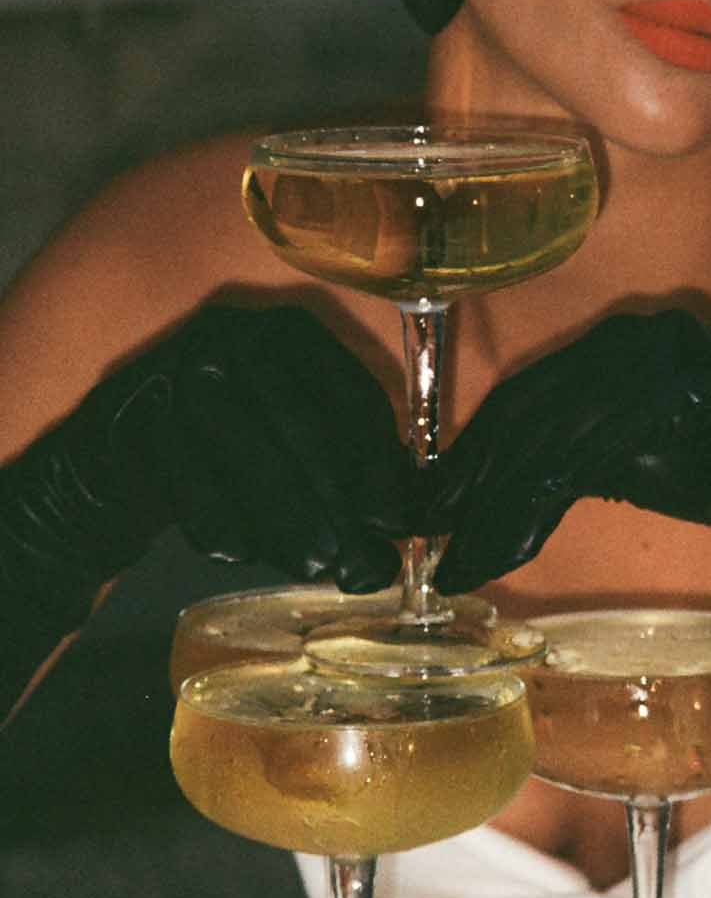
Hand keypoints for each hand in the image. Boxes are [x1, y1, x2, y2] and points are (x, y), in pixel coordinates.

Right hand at [4, 301, 410, 604]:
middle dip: (335, 502)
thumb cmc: (233, 449)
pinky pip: (190, 481)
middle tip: (356, 562)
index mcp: (293, 333)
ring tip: (313, 564)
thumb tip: (401, 523)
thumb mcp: (295, 436)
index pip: (353, 397)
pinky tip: (242, 553)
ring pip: (248, 455)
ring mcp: (180, 371)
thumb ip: (351, 468)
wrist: (121, 454)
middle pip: (302, 428)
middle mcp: (236, 337)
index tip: (394, 521)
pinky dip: (221, 524)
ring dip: (286, 520)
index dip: (380, 466)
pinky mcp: (136, 418)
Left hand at [429, 307, 710, 591]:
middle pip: (522, 409)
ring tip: (459, 559)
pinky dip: (532, 508)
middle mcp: (629, 338)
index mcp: (618, 345)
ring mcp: (652, 359)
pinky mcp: (672, 391)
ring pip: (542, 435)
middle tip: (430, 541)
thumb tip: (507, 496)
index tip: (435, 509)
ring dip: (491, 506)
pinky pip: (580, 455)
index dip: (471, 454)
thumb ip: (584, 458)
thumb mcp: (646, 460)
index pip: (525, 395)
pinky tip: (506, 548)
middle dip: (467, 482)